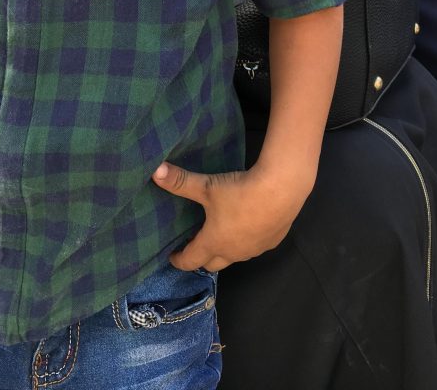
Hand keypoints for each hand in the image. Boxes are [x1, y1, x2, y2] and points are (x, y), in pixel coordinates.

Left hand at [151, 159, 313, 270]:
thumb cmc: (239, 192)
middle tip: (193, 244)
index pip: (191, 260)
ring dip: (224, 249)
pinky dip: (245, 240)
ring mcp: (254, 250)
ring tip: (220, 233)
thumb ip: (180, 181)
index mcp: (214, 242)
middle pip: (212, 264)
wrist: (281, 191)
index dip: (179, 260)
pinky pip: (253, 247)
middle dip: (201, 258)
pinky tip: (247, 224)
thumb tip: (155, 171)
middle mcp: (233, 252)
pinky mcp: (272, 242)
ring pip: (234, 256)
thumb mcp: (206, 186)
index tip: (172, 257)